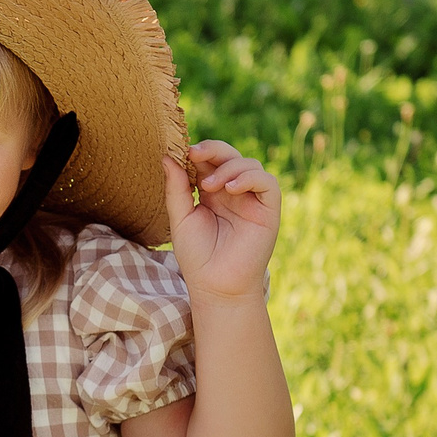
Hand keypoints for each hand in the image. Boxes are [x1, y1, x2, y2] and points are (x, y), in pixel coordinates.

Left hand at [163, 142, 279, 302]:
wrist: (216, 287)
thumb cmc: (197, 257)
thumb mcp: (181, 218)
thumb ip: (176, 188)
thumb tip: (167, 156)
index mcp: (213, 193)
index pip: (210, 160)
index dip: (199, 151)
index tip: (182, 151)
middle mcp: (234, 192)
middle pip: (231, 155)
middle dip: (213, 150)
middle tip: (194, 155)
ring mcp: (253, 200)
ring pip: (249, 164)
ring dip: (228, 167)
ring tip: (209, 186)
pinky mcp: (269, 210)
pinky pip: (267, 183)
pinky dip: (250, 178)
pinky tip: (231, 188)